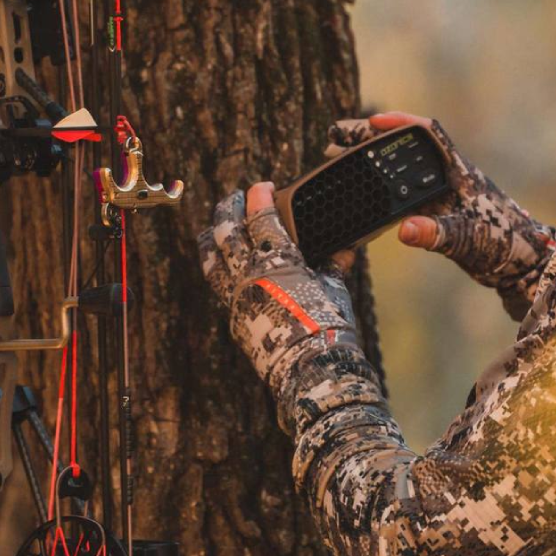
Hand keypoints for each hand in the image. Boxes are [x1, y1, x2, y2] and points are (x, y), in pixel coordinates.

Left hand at [198, 182, 356, 389]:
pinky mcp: (233, 318)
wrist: (311, 368)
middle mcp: (250, 275)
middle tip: (234, 198)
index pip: (261, 216)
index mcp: (278, 261)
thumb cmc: (328, 326)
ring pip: (211, 258)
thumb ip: (333, 265)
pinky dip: (219, 269)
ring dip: (212, 237)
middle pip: (226, 231)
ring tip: (215, 226)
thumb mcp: (335, 289)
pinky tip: (224, 266)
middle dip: (228, 209)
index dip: (259, 197)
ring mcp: (236, 297)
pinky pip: (218, 286)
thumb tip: (344, 250)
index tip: (263, 187)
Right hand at [326, 112, 555, 288]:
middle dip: (370, 140)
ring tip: (337, 158)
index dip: (400, 122)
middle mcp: (447, 176)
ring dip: (371, 160)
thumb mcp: (466, 239)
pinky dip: (379, 185)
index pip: (427, 133)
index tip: (372, 121)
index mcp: (458, 171)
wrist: (522, 265)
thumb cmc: (504, 244)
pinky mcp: (438, 211)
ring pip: (400, 167)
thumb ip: (436, 234)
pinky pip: (402, 191)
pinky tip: (361, 190)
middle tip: (335, 138)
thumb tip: (404, 230)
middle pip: (404, 147)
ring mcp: (441, 193)